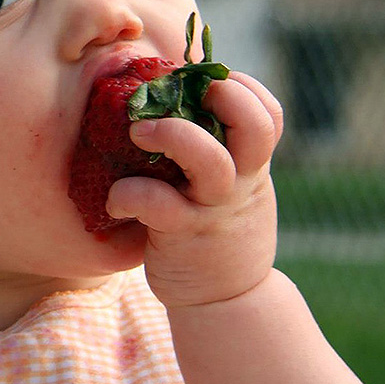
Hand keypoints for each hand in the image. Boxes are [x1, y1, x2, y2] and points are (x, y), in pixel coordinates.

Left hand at [106, 71, 283, 308]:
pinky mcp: (184, 235)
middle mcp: (240, 182)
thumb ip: (217, 150)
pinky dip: (129, 194)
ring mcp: (214, 208)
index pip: (268, 114)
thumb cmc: (216, 230)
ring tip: (139, 130)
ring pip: (210, 161)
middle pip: (255, 125)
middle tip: (181, 91)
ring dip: (172, 135)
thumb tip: (172, 98)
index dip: (243, 88)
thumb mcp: (232, 188)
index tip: (206, 82)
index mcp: (251, 165)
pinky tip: (116, 200)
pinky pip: (157, 205)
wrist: (226, 301)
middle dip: (224, 96)